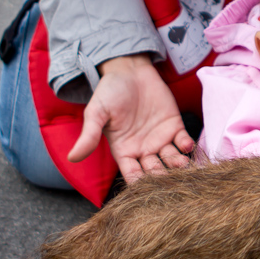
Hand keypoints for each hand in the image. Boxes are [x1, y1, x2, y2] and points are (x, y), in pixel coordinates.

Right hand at [68, 54, 193, 181]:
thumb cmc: (109, 92)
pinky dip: (186, 145)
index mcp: (124, 151)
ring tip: (182, 164)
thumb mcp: (96, 113)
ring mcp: (160, 138)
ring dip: (178, 164)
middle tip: (169, 179)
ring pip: (172, 159)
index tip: (145, 188)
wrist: (129, 70)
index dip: (139, 183)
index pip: (132, 174)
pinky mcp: (174, 125)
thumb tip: (72, 158)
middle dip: (162, 176)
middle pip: (155, 170)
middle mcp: (144, 149)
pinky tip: (187, 144)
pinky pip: (183, 140)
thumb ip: (89, 136)